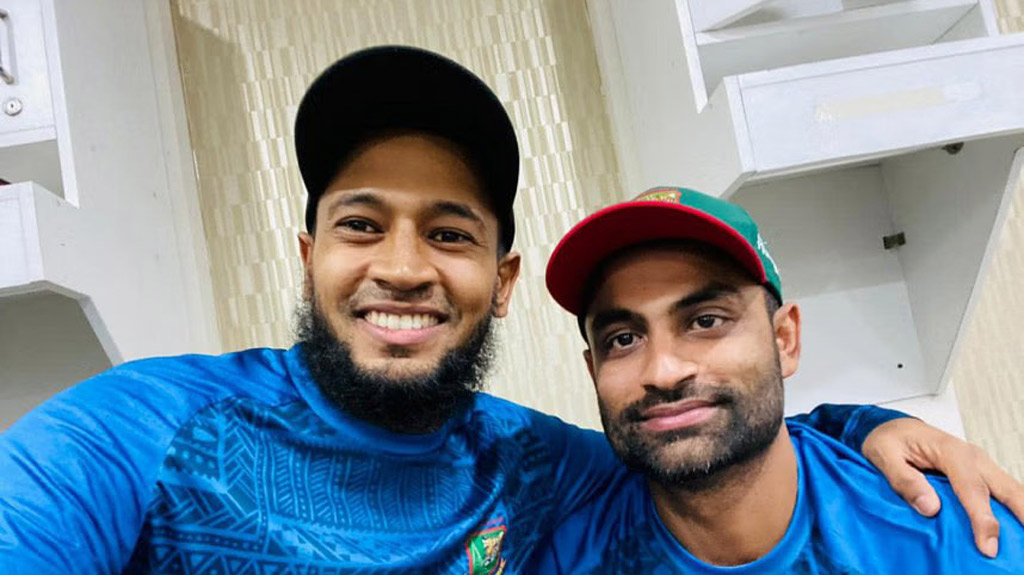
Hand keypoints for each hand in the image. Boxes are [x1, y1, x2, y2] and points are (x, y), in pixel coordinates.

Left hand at [862, 417, 1023, 557]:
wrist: (893, 427)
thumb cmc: (889, 440)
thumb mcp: (884, 456)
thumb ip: (905, 481)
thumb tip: (930, 507)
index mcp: (949, 451)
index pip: (972, 488)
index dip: (982, 519)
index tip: (987, 546)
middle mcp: (972, 456)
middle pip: (1006, 488)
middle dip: (1020, 514)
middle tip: (1019, 545)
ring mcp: (979, 464)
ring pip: (1009, 489)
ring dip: (1019, 511)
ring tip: (1020, 539)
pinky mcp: (979, 472)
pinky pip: (1000, 491)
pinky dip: (1010, 508)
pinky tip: (1012, 527)